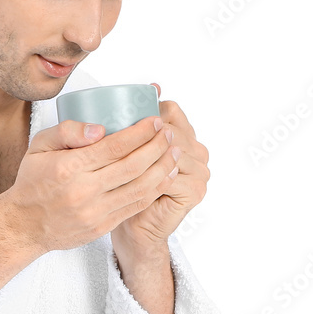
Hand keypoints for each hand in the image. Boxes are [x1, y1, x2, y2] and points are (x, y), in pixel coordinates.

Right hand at [3, 103, 179, 253]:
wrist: (24, 224)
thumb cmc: (33, 181)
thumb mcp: (39, 145)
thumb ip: (67, 131)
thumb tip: (100, 128)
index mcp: (69, 168)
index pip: (115, 146)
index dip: (141, 132)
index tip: (156, 120)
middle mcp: (84, 191)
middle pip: (133, 165)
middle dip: (158, 146)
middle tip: (170, 132)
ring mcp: (95, 212)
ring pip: (140, 187)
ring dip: (163, 167)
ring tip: (174, 151)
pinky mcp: (102, 227)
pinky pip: (135, 206)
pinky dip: (155, 189)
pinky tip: (164, 175)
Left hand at [112, 83, 209, 246]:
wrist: (134, 228)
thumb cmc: (128, 187)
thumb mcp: (130, 149)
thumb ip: (141, 118)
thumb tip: (156, 85)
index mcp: (186, 135)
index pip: (171, 110)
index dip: (146, 111)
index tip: (120, 117)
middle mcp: (198, 151)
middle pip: (170, 129)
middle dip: (142, 132)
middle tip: (112, 138)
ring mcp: (200, 171)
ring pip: (169, 150)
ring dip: (143, 152)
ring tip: (116, 156)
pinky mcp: (194, 190)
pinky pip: (169, 173)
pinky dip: (147, 173)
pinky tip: (128, 175)